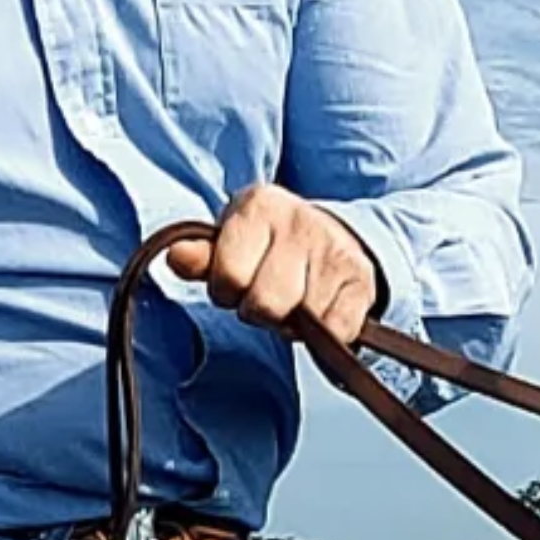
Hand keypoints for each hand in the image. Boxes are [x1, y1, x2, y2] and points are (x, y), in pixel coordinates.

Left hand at [165, 187, 386, 347]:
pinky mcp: (363, 280)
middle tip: (270, 295)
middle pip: (264, 304)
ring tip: (296, 300)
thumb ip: (200, 256)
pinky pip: (336, 330)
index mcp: (259, 206)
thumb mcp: (229, 244)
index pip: (228, 276)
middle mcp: (300, 221)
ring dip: (294, 322)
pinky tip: (322, 310)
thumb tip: (177, 256)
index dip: (227, 290)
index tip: (239, 280)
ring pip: (301, 320)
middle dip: (261, 310)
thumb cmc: (268, 248)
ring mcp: (335, 250)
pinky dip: (327, 333)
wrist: (336, 237)